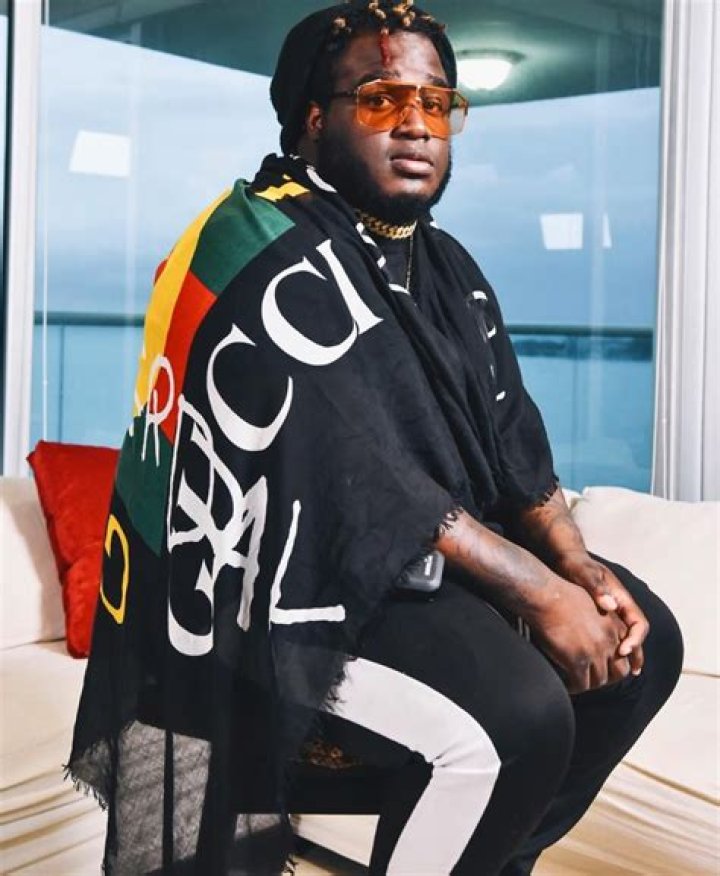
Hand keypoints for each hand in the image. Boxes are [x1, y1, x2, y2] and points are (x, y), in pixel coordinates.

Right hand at [527, 577, 632, 693]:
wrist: (545, 594)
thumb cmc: (561, 593)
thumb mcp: (592, 602)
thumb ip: (602, 620)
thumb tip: (598, 632)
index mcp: (615, 624)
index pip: (630, 653)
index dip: (622, 665)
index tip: (613, 673)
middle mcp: (610, 640)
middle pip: (619, 672)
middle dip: (607, 677)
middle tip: (592, 677)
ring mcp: (595, 652)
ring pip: (599, 681)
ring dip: (588, 684)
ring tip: (575, 681)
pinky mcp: (578, 660)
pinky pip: (581, 684)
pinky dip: (574, 688)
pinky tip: (565, 683)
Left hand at [553, 551, 648, 675]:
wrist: (566, 559)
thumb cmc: (576, 565)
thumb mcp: (585, 573)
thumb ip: (596, 588)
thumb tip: (610, 605)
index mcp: (621, 598)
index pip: (639, 623)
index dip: (635, 639)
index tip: (623, 651)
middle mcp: (620, 607)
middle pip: (635, 634)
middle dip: (636, 653)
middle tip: (632, 672)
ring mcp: (610, 613)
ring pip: (625, 637)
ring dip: (627, 655)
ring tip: (625, 673)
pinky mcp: (598, 617)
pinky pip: (611, 637)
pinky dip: (611, 650)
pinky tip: (602, 662)